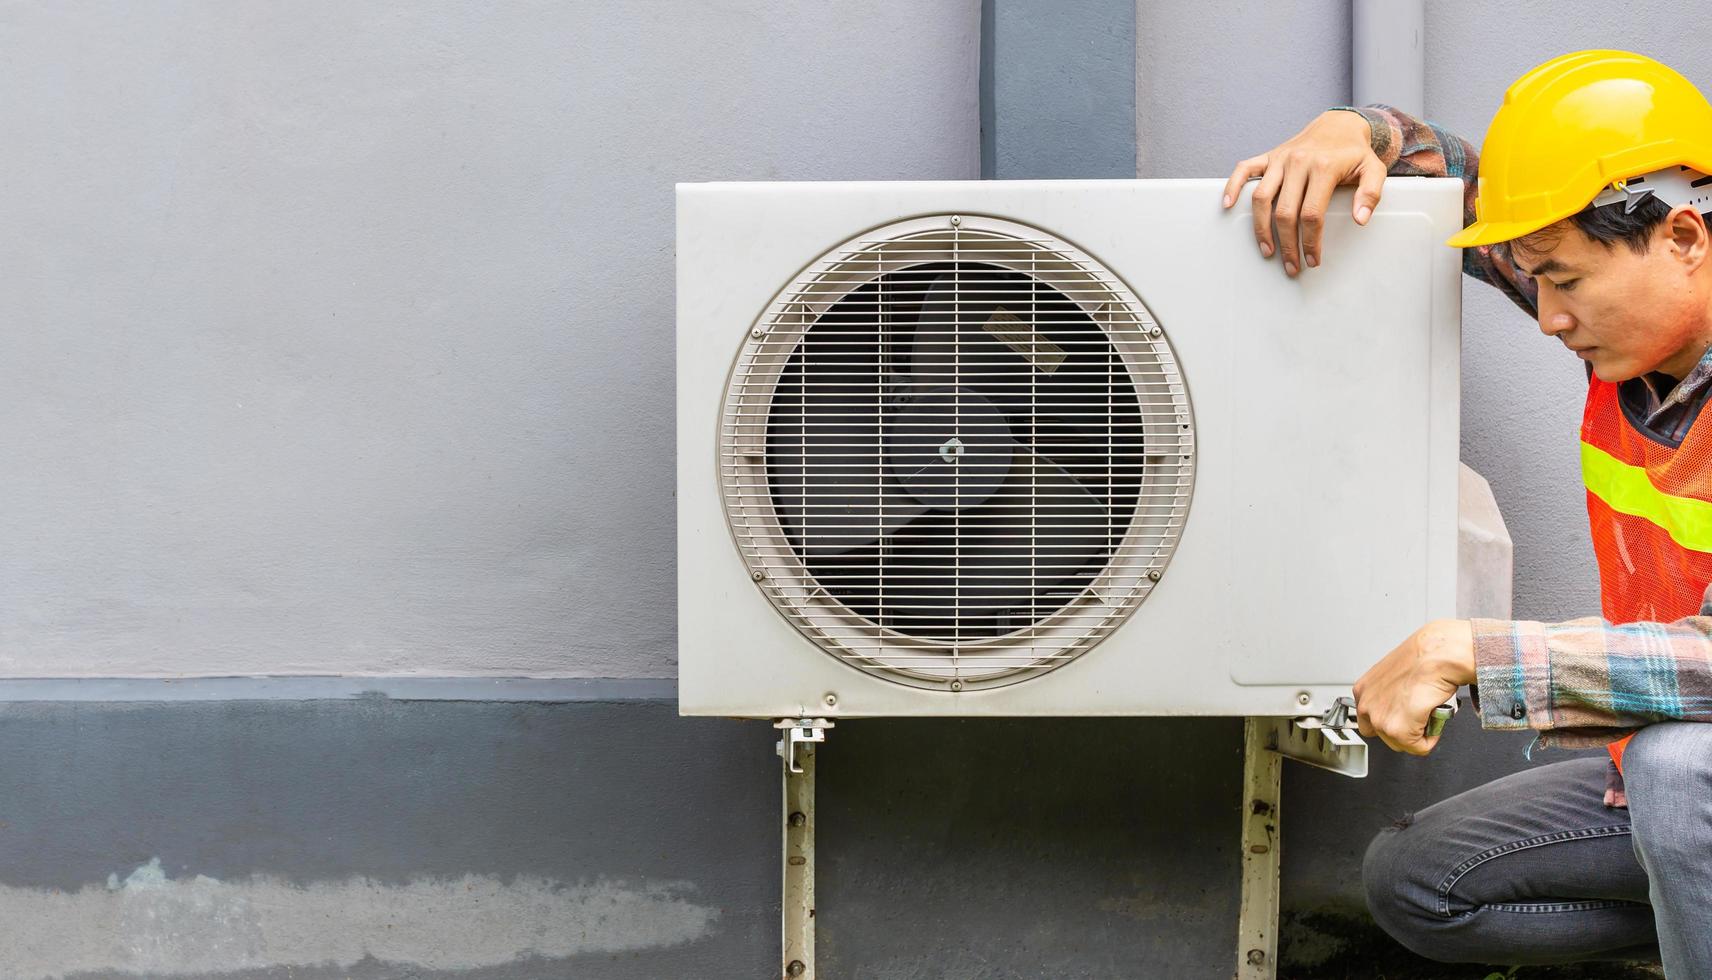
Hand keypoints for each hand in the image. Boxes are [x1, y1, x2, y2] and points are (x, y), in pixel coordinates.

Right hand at [1221, 109, 1387, 276]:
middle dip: (1287, 244)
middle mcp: (1298, 162)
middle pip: (1285, 212)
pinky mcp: (1268, 156)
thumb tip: (1360, 219)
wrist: (1339, 125)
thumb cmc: (1354, 152)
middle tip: (1291, 265)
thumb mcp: (1374, 169)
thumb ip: (1371, 194)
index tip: (1312, 259)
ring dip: (1261, 229)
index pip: (1312, 213)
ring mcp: (1280, 159)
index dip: (1310, 241)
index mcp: (1323, 167)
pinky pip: (1244, 170)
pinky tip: (1228, 205)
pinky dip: (1232, 186)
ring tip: (1267, 250)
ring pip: (1261, 198)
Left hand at [1352, 619, 1475, 755]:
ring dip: (1417, 733)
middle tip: (1419, 714)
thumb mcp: (1396, 675)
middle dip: (1405, 729)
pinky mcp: (1397, 730)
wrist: (1437, 655)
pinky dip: (1430, 739)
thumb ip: (1391, 693)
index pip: (1371, 719)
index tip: (1405, 715)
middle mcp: (1366, 705)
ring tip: (1427, 711)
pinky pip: (1418, 748)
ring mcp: (1380, 719)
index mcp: (1364, 690)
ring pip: (1401, 743)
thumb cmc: (1424, 658)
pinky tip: (1432, 718)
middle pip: (1384, 735)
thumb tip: (1400, 704)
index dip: (1394, 719)